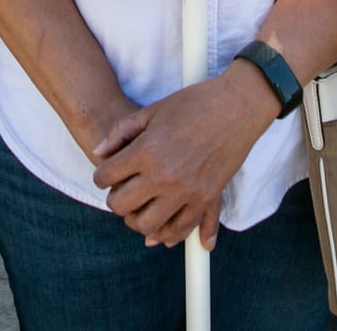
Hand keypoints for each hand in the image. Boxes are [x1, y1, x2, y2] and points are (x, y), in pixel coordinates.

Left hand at [91, 62, 277, 249]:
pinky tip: (163, 229)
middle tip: (122, 190)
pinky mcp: (206, 199)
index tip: (108, 173)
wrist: (238, 106)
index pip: (106, 177)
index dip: (102, 175)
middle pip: (121, 206)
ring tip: (141, 207)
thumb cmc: (194, 103)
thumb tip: (99, 153)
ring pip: (148, 226)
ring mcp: (186, 191)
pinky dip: (169, 234)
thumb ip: (121, 132)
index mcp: (146, 151)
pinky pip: (182, 229)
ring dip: (138, 220)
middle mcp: (163, 175)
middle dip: (116, 199)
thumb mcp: (152, 110)